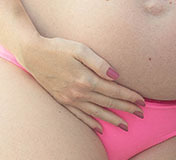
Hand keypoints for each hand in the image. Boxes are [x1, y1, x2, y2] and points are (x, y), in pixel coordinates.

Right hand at [20, 36, 146, 133]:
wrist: (32, 54)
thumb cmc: (57, 48)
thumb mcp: (79, 49)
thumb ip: (99, 63)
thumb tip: (116, 76)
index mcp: (86, 79)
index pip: (114, 91)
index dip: (130, 97)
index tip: (142, 101)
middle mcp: (80, 93)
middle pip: (108, 104)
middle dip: (126, 109)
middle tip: (141, 114)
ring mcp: (70, 99)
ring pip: (96, 113)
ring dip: (113, 120)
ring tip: (125, 125)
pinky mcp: (62, 101)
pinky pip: (80, 116)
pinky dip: (91, 123)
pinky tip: (100, 128)